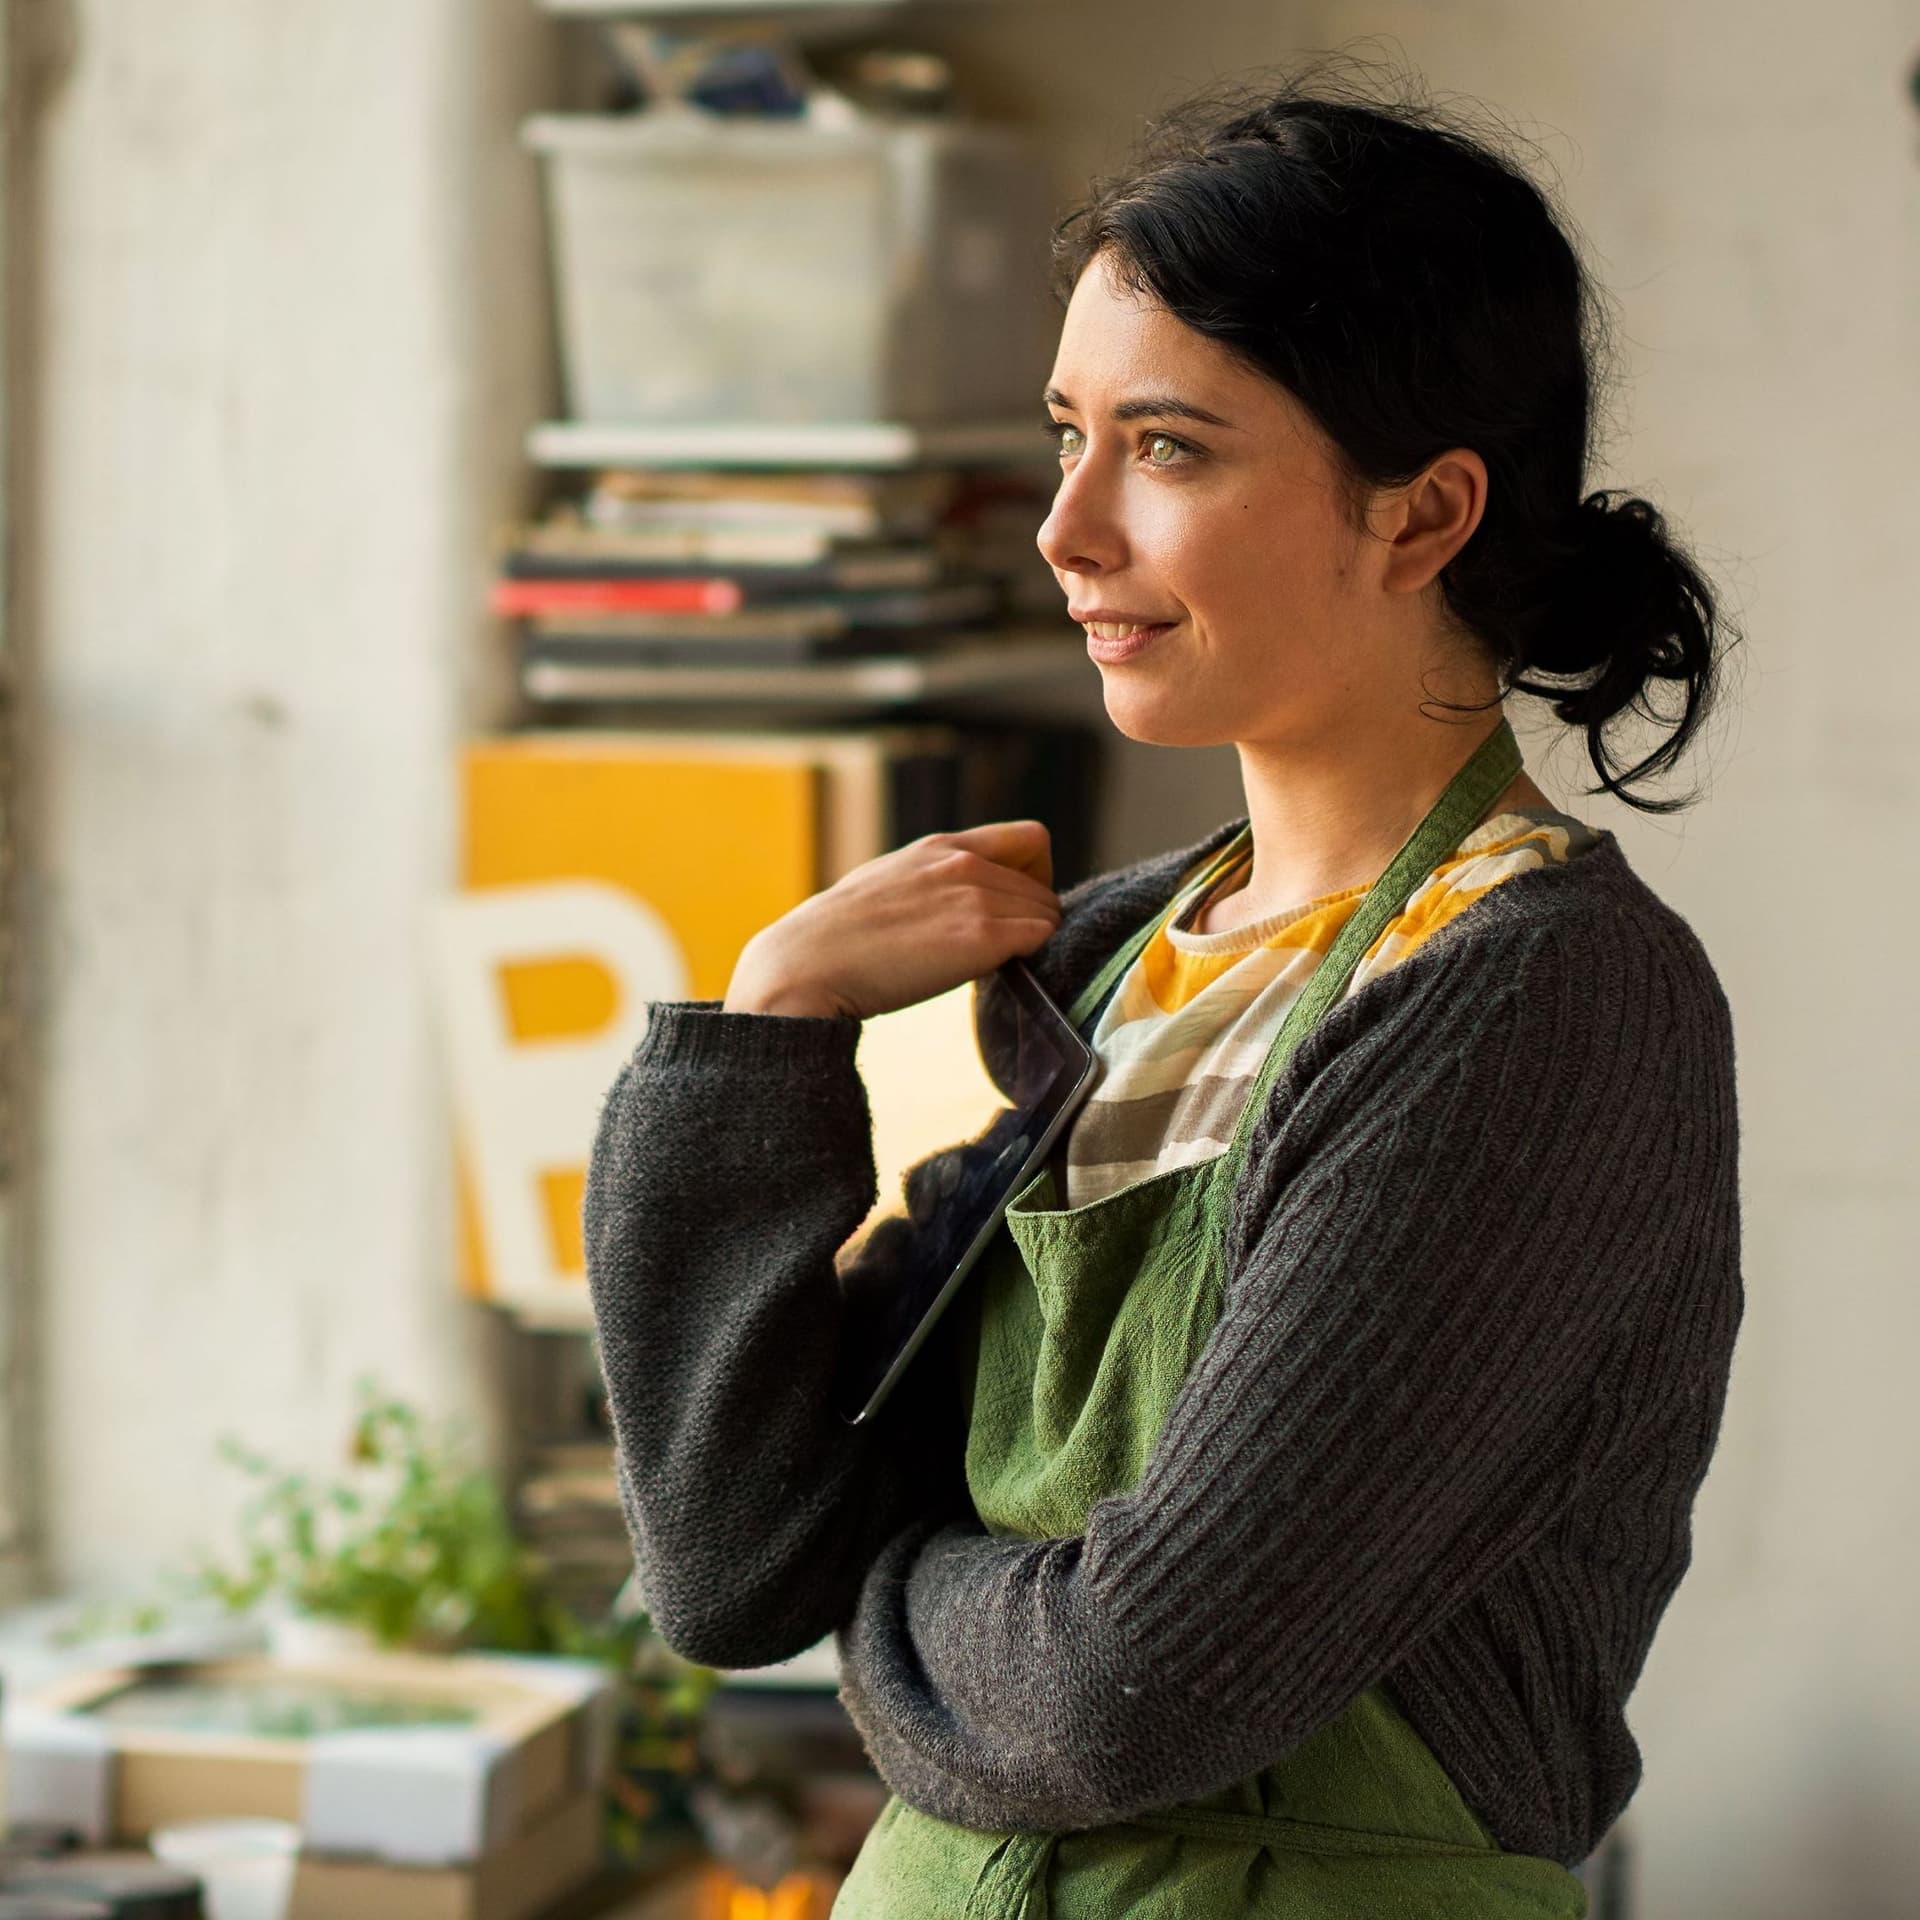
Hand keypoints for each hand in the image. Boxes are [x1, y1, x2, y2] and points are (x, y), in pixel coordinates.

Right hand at [723, 820, 1061, 1019]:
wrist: (805, 965)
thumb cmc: (833, 940)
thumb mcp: (884, 885)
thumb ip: (926, 884)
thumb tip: (946, 909)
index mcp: (939, 846)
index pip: (1030, 840)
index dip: (1034, 877)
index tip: (1011, 910)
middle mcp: (962, 862)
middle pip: (1043, 887)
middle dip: (1030, 920)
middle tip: (998, 953)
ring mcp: (973, 896)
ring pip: (1047, 914)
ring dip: (1031, 943)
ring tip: (988, 967)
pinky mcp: (980, 936)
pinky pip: (1040, 939)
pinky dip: (1029, 960)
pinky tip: (993, 976)